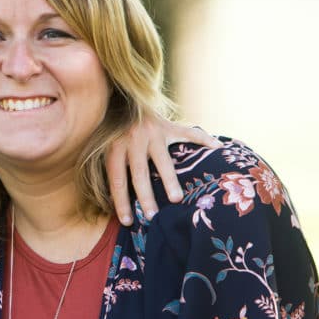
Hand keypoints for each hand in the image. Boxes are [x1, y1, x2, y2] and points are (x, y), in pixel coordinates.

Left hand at [105, 113, 220, 224]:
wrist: (122, 97)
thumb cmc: (111, 130)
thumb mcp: (101, 145)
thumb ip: (105, 167)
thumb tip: (103, 201)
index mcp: (114, 147)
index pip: (117, 179)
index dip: (121, 201)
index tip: (127, 221)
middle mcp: (133, 138)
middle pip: (140, 172)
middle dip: (146, 196)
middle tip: (152, 216)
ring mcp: (153, 131)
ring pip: (162, 159)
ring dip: (169, 180)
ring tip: (176, 199)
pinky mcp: (168, 125)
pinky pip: (188, 133)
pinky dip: (204, 139)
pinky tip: (217, 148)